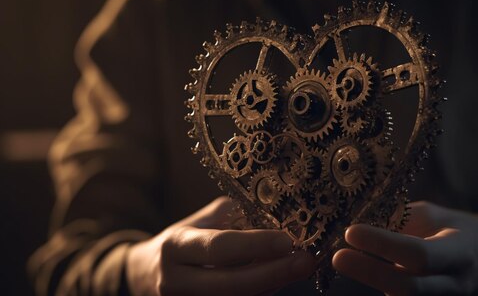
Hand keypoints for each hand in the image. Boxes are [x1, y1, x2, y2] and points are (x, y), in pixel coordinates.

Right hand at [126, 196, 314, 295]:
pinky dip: (261, 293)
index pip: (219, 247)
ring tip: (298, 267)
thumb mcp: (201, 221)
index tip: (289, 241)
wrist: (145, 275)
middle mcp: (176, 280)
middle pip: (231, 284)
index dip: (256, 245)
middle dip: (273, 273)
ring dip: (272, 285)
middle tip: (306, 261)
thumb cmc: (183, 241)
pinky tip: (277, 279)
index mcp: (176, 246)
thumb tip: (279, 215)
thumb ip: (235, 217)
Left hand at [332, 201, 477, 294]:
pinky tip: (359, 269)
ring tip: (342, 260)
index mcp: (460, 252)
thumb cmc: (452, 229)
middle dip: (369, 272)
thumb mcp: (431, 216)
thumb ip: (400, 221)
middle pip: (408, 287)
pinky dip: (378, 286)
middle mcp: (454, 284)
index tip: (351, 231)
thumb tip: (356, 223)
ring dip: (369, 280)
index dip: (383, 244)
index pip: (420, 254)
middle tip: (336, 256)